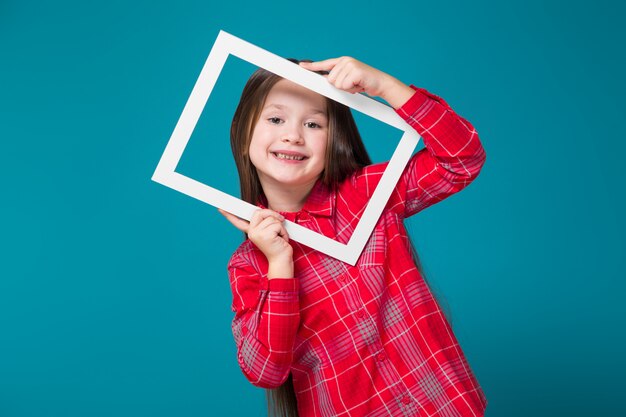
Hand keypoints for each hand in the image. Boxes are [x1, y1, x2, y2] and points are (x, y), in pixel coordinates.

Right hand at [219, 208, 292, 263]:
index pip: (238, 221)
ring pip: (271, 218)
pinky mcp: (265, 236)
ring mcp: (257, 234)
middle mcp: (252, 233)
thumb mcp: (270, 230)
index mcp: (251, 231)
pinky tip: (281, 239)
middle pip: (259, 212)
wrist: (282, 259)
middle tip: (280, 222)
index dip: (229, 214)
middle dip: (273, 215)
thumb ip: (265, 221)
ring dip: (280, 226)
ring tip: (279, 236)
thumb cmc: (278, 244)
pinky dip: (283, 231)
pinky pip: (277, 224)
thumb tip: (267, 213)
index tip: (220, 209)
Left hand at [299, 57, 414, 108]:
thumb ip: (338, 79)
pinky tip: (360, 85)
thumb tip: (327, 82)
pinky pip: (344, 86)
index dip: (312, 66)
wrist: (381, 83)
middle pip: (330, 80)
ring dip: (347, 89)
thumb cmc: (365, 83)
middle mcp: (345, 61)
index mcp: (342, 62)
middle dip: (341, 87)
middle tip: (353, 85)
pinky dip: (352, 89)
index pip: (324, 64)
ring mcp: (350, 64)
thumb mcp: (349, 80)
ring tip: (357, 85)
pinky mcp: (354, 70)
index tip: (301, 66)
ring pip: (336, 84)